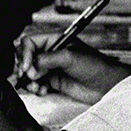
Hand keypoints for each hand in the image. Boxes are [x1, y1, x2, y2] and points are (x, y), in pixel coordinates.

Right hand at [10, 33, 130, 104]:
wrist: (106, 84)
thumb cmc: (94, 65)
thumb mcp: (70, 57)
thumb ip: (48, 59)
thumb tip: (30, 67)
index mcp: (54, 40)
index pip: (29, 42)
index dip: (25, 54)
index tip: (27, 67)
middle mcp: (51, 52)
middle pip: (26, 57)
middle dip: (24, 69)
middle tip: (28, 78)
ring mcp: (51, 68)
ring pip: (29, 73)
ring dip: (29, 81)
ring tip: (36, 87)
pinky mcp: (53, 82)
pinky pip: (37, 84)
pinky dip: (36, 88)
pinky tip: (43, 91)